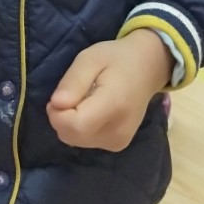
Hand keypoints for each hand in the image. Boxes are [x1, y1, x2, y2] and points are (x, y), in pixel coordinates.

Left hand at [46, 31, 173, 152]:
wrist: (147, 69)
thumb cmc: (117, 58)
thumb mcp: (90, 58)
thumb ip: (73, 81)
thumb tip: (56, 104)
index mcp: (114, 105)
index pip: (75, 126)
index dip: (57, 113)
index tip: (59, 95)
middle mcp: (118, 131)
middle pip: (71, 136)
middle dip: (60, 117)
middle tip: (71, 94)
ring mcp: (119, 142)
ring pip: (75, 140)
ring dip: (69, 122)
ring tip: (84, 100)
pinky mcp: (117, 145)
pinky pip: (84, 141)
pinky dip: (80, 128)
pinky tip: (92, 111)